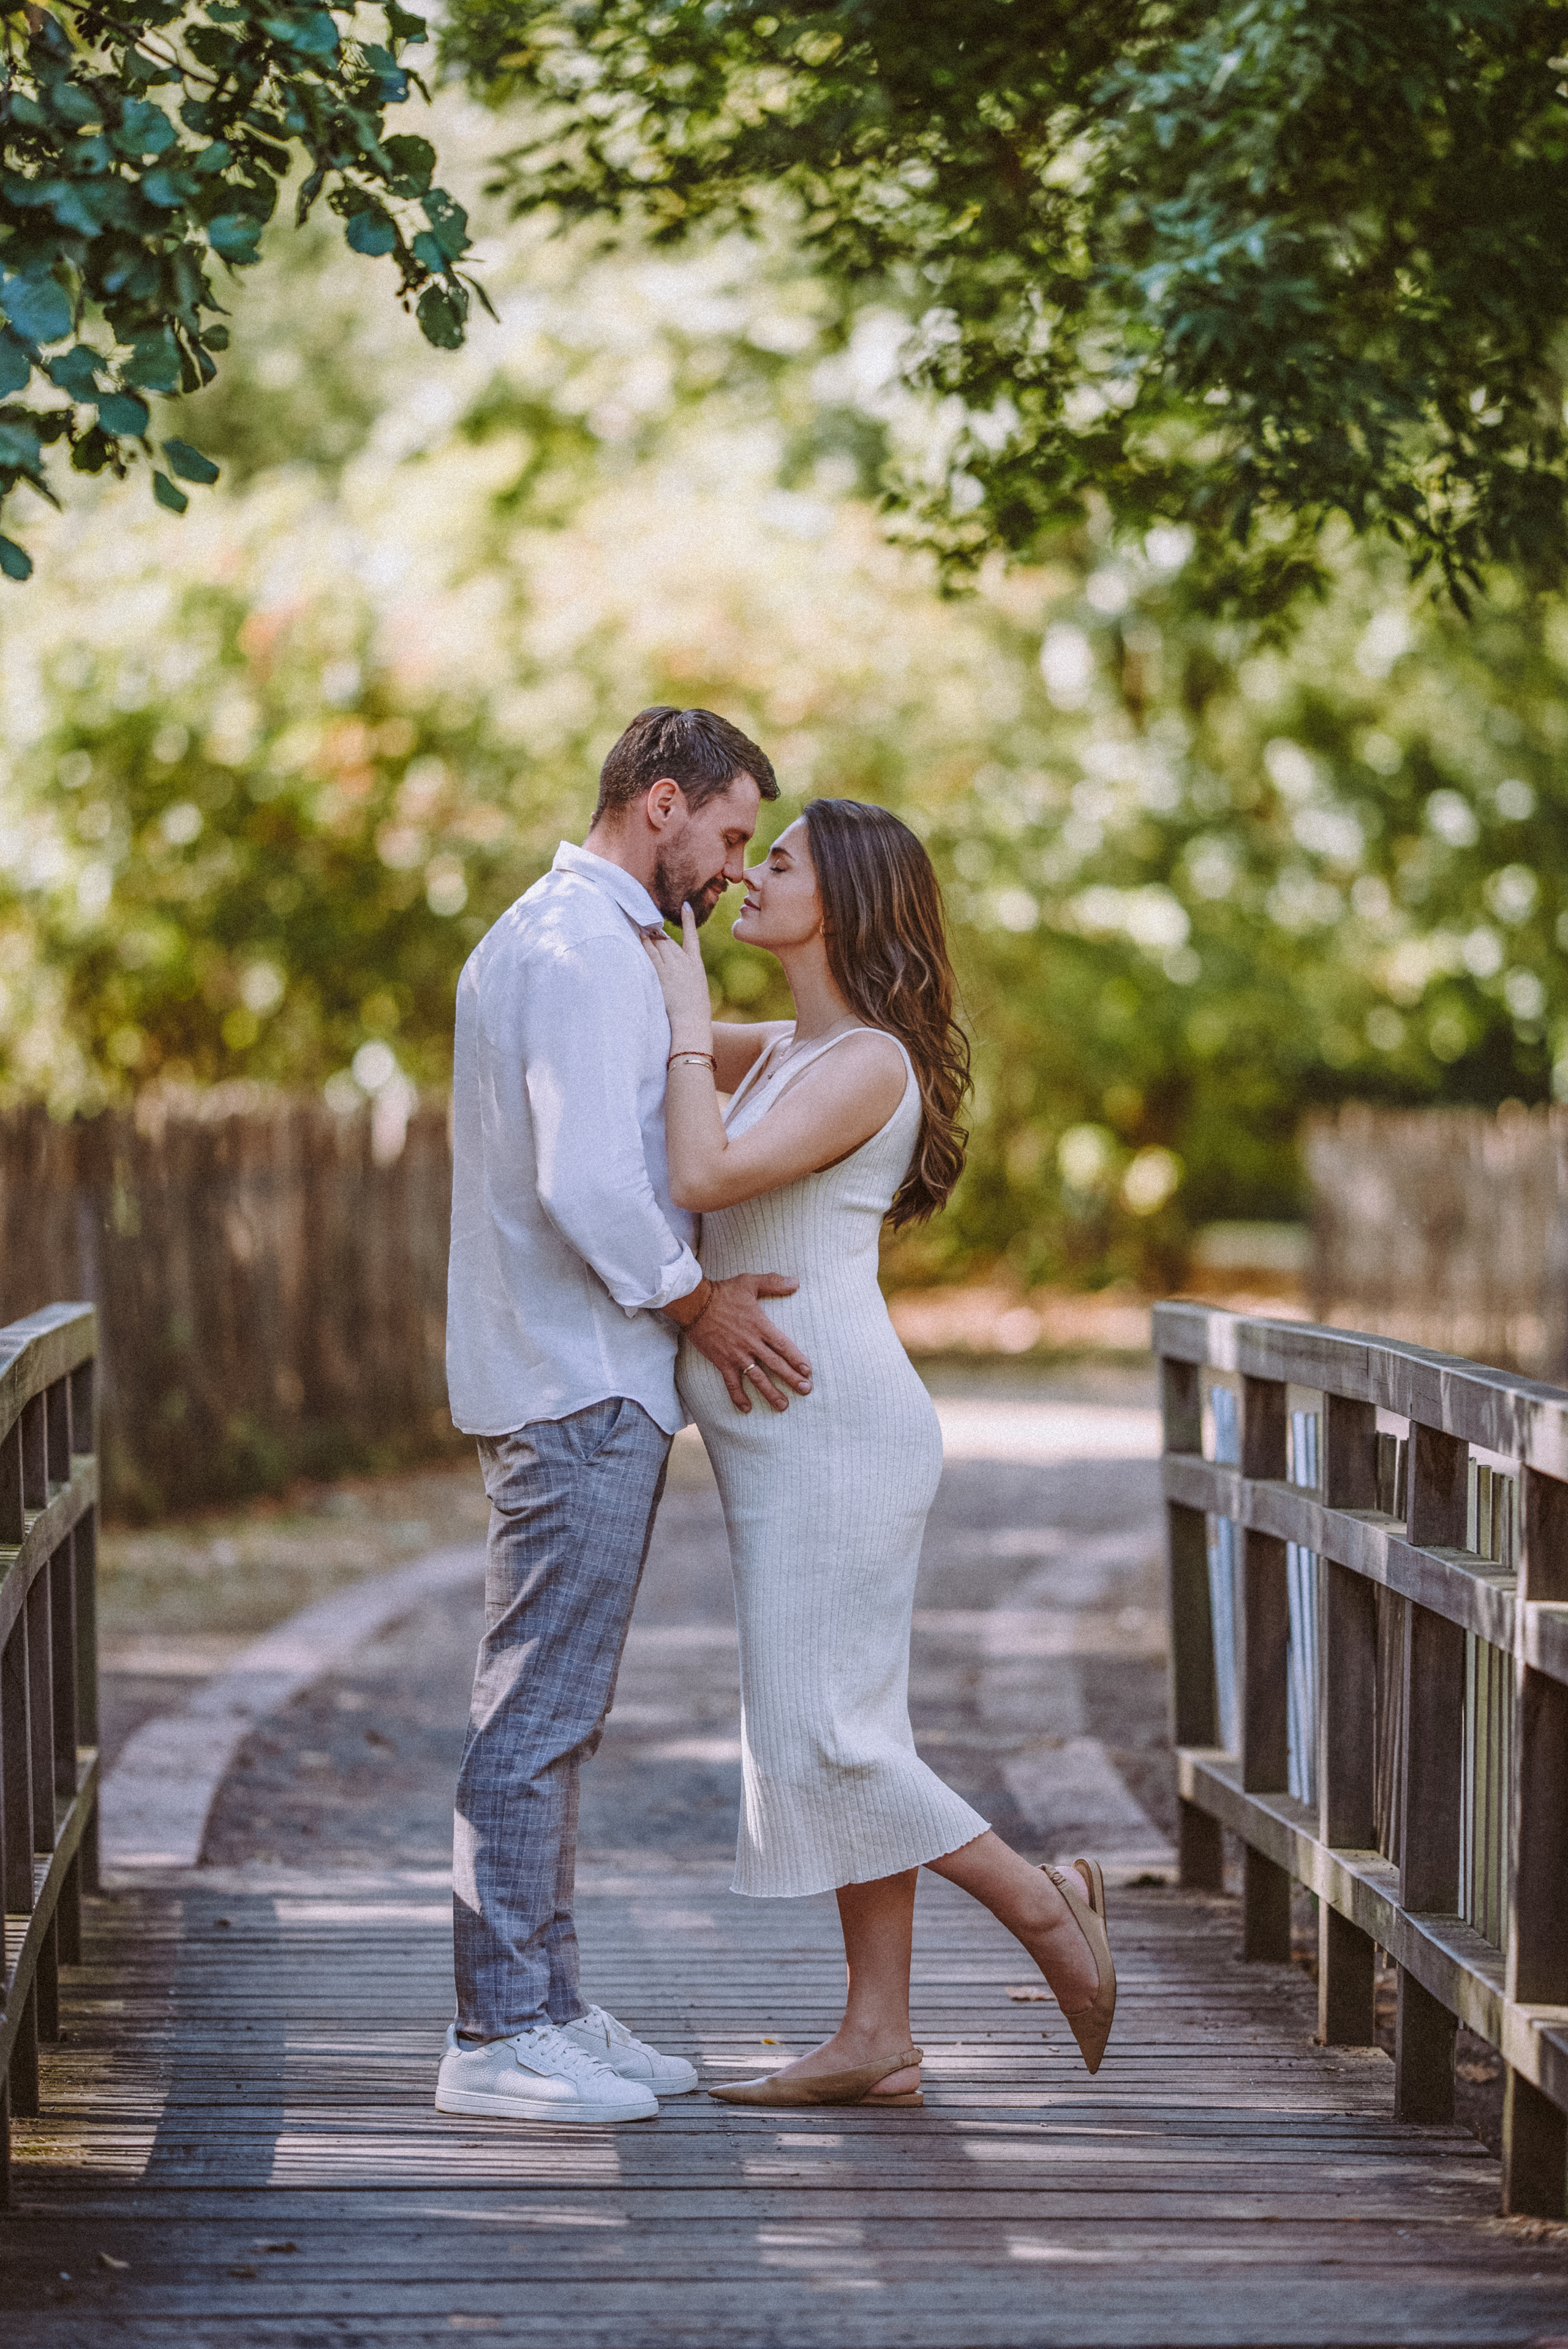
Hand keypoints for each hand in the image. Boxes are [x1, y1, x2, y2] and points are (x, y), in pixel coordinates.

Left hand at [642, 903, 713, 1046]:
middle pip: (668, 941)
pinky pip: (650, 955)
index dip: (689, 920)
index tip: (685, 906)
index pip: (692, 936)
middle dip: (657, 934)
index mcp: (696, 963)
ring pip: (658, 945)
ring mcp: (673, 967)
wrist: (691, 1020)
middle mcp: (684, 961)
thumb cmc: (694, 1009)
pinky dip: (645, 943)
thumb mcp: (696, 987)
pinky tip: (639, 935)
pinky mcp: (661, 974)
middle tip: (647, 925)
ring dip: (648, 937)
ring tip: (639, 928)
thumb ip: (685, 973)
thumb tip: (672, 964)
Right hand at [686, 1273, 811, 1412]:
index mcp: (760, 1326)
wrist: (695, 1303)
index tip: (808, 1371)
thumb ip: (774, 1282)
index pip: (784, 1346)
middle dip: (791, 1379)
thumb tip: (796, 1282)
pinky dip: (738, 1396)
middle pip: (775, 1365)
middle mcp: (751, 1343)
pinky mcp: (721, 1362)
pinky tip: (746, 1409)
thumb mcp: (750, 1282)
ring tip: (783, 1405)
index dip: (797, 1359)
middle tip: (806, 1390)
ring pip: (757, 1378)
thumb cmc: (723, 1292)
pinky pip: (731, 1383)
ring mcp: (736, 1355)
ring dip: (771, 1393)